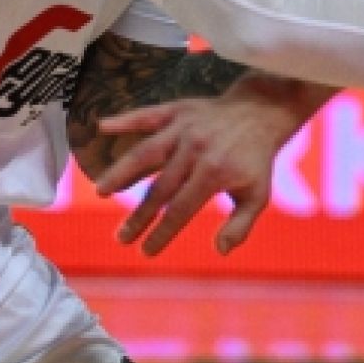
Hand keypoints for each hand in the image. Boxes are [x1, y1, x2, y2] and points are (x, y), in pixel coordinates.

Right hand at [92, 80, 311, 256]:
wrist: (261, 112)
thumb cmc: (255, 160)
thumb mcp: (257, 195)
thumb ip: (240, 225)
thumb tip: (219, 250)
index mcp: (215, 172)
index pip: (181, 209)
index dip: (162, 233)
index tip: (146, 252)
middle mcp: (196, 150)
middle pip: (159, 188)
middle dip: (139, 217)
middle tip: (121, 238)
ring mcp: (184, 129)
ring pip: (145, 152)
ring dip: (121, 172)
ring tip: (101, 191)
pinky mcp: (177, 110)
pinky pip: (147, 115)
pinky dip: (124, 120)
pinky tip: (102, 127)